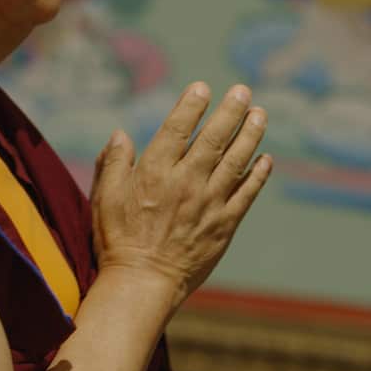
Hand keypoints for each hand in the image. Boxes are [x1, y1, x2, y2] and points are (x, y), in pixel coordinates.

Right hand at [89, 83, 270, 314]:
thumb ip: (114, 162)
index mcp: (155, 171)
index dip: (191, 105)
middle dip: (231, 111)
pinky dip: (258, 174)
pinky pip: (247, 193)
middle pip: (214, 138)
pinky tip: (265, 158)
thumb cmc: (118, 239)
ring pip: (236, 160)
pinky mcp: (225, 224)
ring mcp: (209, 203)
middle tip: (243, 91)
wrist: (142, 284)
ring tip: (260, 114)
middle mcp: (186, 181)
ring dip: (251, 134)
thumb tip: (120, 133)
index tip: (203, 87)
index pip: (178, 128)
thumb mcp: (105, 197)